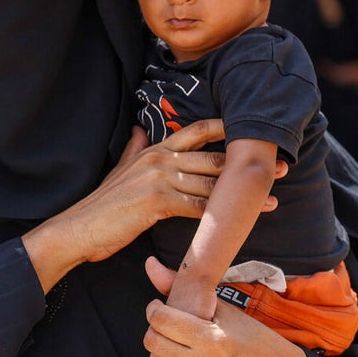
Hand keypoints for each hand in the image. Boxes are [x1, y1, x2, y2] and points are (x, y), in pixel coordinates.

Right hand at [23, 120, 284, 292]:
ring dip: (243, 195)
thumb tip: (141, 128)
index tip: (256, 134)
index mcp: (155, 149)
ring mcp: (158, 177)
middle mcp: (159, 157)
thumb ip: (136, 149)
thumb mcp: (121, 170)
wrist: (78, 228)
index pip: (198, 131)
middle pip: (213, 157)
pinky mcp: (157, 201)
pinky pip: (197, 206)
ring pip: (210, 183)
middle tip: (279, 168)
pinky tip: (240, 222)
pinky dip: (221, 215)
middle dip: (247, 164)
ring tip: (270, 200)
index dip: (228, 130)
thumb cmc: (103, 206)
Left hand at [143, 258, 305, 356]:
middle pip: (152, 342)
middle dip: (154, 327)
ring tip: (177, 340)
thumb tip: (150, 265)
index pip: (161, 320)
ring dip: (161, 347)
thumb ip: (181, 287)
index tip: (159, 305)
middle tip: (165, 321)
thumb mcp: (222, 308)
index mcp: (212, 340)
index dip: (154, 308)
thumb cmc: (249, 335)